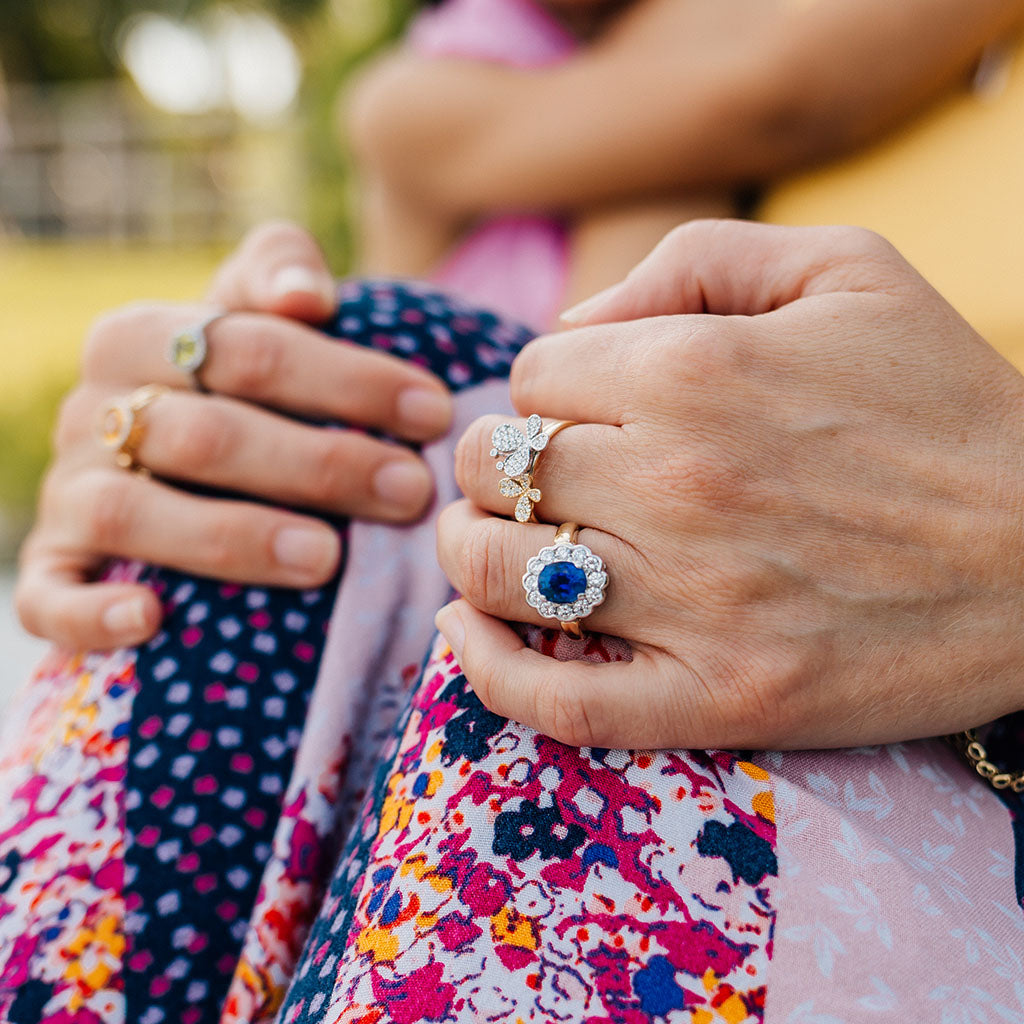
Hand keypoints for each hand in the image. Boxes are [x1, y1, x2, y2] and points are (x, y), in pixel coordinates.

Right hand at [17, 222, 451, 651]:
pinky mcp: (53, 564)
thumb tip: (307, 294)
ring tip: (325, 559)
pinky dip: (93, 611)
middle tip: (408, 491)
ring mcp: (69, 492)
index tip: (432, 412)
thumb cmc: (233, 383)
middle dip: (318, 464)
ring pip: (133, 512)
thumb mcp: (250, 316)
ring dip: (231, 537)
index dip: (347, 380)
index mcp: (140, 336)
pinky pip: (47, 596)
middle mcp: (92, 410)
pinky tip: (153, 619)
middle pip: (206, 434)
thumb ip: (276, 275)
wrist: (165, 446)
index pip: (248, 350)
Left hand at [435, 220, 1023, 749]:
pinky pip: (556, 700)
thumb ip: (693, 261)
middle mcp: (675, 480)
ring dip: (468, 551)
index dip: (546, 390)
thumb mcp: (845, 269)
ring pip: (495, 570)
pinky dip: (490, 669)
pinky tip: (470, 632)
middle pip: (494, 467)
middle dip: (496, 464)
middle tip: (533, 476)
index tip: (583, 411)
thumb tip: (577, 320)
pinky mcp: (718, 696)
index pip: (532, 376)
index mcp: (694, 370)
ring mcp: (691, 600)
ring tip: (487, 542)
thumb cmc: (947, 402)